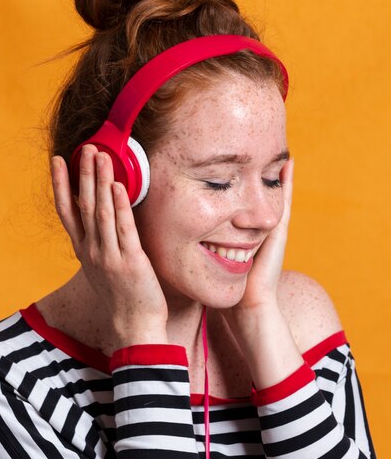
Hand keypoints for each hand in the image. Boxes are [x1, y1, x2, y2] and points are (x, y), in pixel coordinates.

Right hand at [51, 144, 167, 347]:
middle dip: (83, 174)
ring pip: (101, 212)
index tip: (59, 161)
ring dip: (100, 182)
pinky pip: (123, 228)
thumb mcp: (100, 266)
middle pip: (84, 205)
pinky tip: (118, 185)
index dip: (62, 184)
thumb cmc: (121, 295)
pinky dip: (119, 205)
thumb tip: (101, 216)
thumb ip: (97, 241)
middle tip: (86, 149)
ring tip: (101, 157)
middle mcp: (92, 250)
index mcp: (83, 250)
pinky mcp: (130, 261)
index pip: (67, 211)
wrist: (133, 326)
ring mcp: (109, 256)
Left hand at [221, 160, 301, 384]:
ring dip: (273, 173)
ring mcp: (271, 230)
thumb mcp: (211, 265)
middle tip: (255, 149)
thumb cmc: (229, 292)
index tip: (229, 165)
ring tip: (276, 149)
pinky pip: (284, 201)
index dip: (235, 186)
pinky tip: (288, 164)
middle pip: (257, 196)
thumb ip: (200, 254)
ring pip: (273, 195)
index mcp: (243, 237)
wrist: (250, 309)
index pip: (240, 206)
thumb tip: (171, 243)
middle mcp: (259, 230)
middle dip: (256, 174)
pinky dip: (287, 183)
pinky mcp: (279, 232)